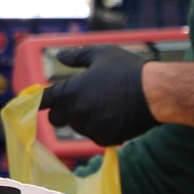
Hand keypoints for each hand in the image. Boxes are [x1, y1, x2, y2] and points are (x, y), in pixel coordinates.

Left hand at [44, 46, 158, 146]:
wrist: (157, 93)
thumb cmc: (127, 70)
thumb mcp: (101, 54)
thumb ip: (77, 56)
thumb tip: (60, 57)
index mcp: (70, 92)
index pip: (43, 101)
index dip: (38, 100)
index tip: (36, 101)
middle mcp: (76, 113)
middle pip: (56, 119)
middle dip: (63, 111)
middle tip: (80, 100)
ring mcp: (91, 128)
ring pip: (78, 127)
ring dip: (84, 119)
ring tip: (106, 103)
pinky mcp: (106, 139)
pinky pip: (95, 136)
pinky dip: (101, 128)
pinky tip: (116, 115)